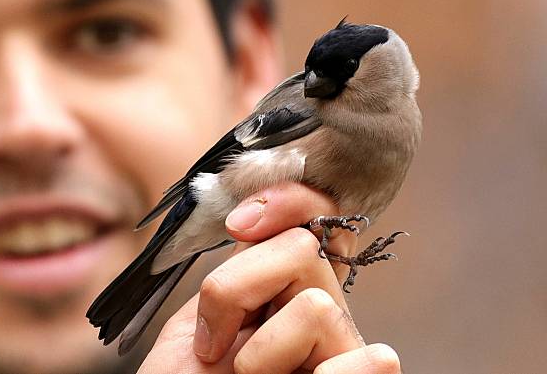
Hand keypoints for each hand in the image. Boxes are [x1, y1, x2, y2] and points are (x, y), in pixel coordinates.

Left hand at [138, 182, 400, 373]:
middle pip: (305, 249)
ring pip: (318, 305)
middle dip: (238, 288)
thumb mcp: (194, 328)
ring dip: (260, 350)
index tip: (240, 224)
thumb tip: (263, 223)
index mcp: (279, 292)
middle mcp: (318, 314)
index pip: (310, 220)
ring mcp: (342, 351)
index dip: (288, 203)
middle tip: (217, 346)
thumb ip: (233, 278)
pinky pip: (368, 363)